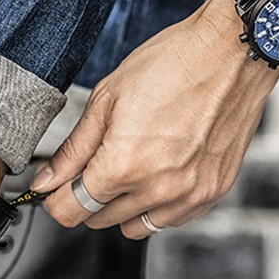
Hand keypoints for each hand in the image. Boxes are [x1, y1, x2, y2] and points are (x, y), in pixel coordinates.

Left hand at [30, 0, 278, 237]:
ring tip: (126, 165)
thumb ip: (73, 149)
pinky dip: (156, 204)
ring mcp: (190, 194)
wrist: (232, 52)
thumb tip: (46, 180)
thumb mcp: (106, 99)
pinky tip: (155, 170)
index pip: (71, 211)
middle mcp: (158, 189)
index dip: (55, 198)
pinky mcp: (214, 191)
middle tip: (93, 161)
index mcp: (123, 165)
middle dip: (86, 195)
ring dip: (121, 205)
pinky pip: (172, 219)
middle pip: (100, 219)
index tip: (55, 184)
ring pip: (136, 226)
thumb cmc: (170, 64)